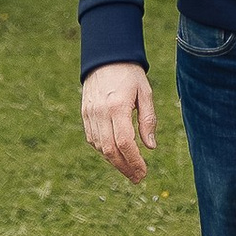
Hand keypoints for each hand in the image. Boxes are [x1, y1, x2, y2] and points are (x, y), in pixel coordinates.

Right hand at [82, 62, 156, 185]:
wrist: (106, 57)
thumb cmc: (130, 74)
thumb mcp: (145, 92)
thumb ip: (148, 120)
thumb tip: (151, 147)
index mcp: (117, 106)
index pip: (125, 142)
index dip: (134, 161)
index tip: (143, 172)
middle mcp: (100, 113)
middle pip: (110, 150)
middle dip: (124, 167)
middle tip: (138, 178)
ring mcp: (90, 115)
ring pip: (100, 147)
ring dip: (114, 161)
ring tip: (130, 169)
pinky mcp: (85, 115)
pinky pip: (93, 139)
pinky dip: (104, 150)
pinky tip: (116, 154)